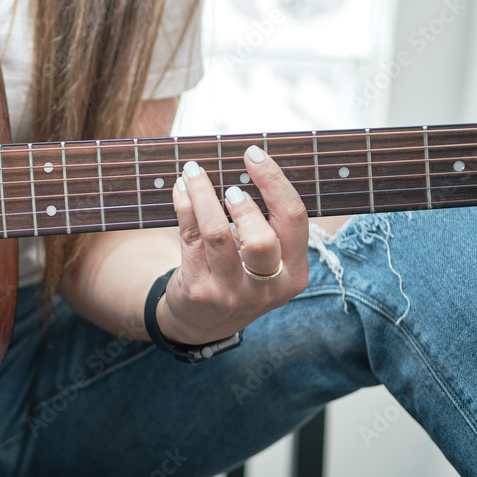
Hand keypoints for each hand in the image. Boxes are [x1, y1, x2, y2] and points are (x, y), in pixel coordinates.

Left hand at [159, 145, 308, 343]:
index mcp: (294, 274)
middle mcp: (267, 288)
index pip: (295, 220)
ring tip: (194, 173)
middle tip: (228, 188)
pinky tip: (181, 189)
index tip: (254, 154)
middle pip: (262, 239)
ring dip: (203, 196)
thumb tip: (249, 161)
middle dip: (244, 206)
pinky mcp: (198, 291)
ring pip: (217, 235)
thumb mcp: (265, 261)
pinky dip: (184, 206)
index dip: (274, 181)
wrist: (201, 323)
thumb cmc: (238, 276)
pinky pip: (190, 239)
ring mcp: (230, 292)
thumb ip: (265, 223)